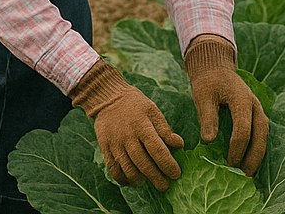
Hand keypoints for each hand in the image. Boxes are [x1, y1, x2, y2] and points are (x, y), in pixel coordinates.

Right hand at [70, 60, 181, 189]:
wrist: (107, 98)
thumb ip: (165, 129)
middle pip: (144, 164)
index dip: (168, 165)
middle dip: (157, 178)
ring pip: (129, 170)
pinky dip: (124, 180)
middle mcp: (128, 137)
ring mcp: (115, 144)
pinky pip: (114, 170)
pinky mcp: (105, 149)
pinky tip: (133, 181)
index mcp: (142, 126)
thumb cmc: (135, 105)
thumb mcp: (152, 110)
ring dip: (141, 180)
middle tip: (165, 186)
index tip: (176, 174)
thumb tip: (179, 145)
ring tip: (150, 182)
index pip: (157, 150)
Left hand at [185, 35, 267, 175]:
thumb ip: (207, 117)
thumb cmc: (208, 82)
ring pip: (264, 135)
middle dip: (254, 157)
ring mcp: (258, 110)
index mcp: (242, 99)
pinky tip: (250, 161)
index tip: (228, 163)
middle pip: (260, 135)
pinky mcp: (256, 114)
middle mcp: (255, 105)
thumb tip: (208, 141)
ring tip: (248, 172)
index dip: (237, 148)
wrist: (215, 68)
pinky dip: (258, 147)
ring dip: (258, 154)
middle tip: (244, 175)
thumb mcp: (203, 96)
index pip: (243, 129)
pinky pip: (261, 134)